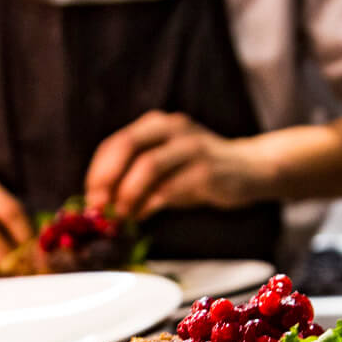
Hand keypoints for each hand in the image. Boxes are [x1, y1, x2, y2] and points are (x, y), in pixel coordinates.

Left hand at [84, 111, 266, 219]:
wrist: (250, 168)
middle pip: (126, 146)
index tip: (90, 199)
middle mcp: (173, 128)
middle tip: (99, 207)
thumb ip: (136, 178)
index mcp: (157, 125)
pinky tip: (143, 216)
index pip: (115, 143)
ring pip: (147, 166)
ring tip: (121, 216)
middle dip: (107, 179)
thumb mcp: (166, 167)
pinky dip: (150, 205)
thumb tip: (102, 204)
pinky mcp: (207, 171)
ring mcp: (192, 148)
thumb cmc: (200, 171)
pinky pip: (170, 188)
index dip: (98, 172)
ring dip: (127, 195)